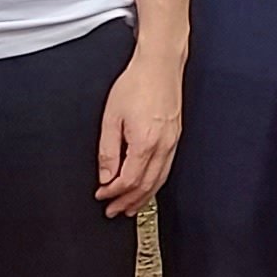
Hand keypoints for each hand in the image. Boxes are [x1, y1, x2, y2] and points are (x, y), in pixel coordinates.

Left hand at [96, 42, 184, 215]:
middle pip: (146, 186)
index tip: (101, 197)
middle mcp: (163, 146)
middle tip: (113, 211)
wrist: (160, 65)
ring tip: (129, 208)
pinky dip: (155, 184)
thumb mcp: (111, 118)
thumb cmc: (135, 84)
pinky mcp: (176, 137)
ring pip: (159, 181)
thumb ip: (107, 151)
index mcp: (145, 143)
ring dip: (143, 198)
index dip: (113, 193)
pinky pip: (166, 169)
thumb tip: (106, 177)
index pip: (128, 180)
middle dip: (128, 202)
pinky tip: (146, 186)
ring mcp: (172, 142)